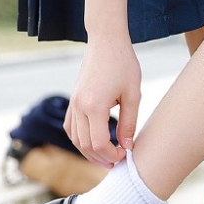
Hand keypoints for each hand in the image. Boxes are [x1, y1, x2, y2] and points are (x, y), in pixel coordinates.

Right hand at [65, 39, 141, 167]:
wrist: (106, 40)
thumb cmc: (123, 63)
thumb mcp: (133, 93)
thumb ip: (129, 122)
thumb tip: (127, 146)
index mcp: (94, 106)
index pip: (98, 143)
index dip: (111, 154)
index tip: (125, 155)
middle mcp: (79, 106)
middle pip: (84, 145)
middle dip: (100, 157)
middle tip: (116, 162)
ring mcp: (74, 102)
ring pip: (74, 138)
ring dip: (88, 151)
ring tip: (105, 157)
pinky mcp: (73, 98)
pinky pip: (70, 126)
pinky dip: (79, 138)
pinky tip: (93, 141)